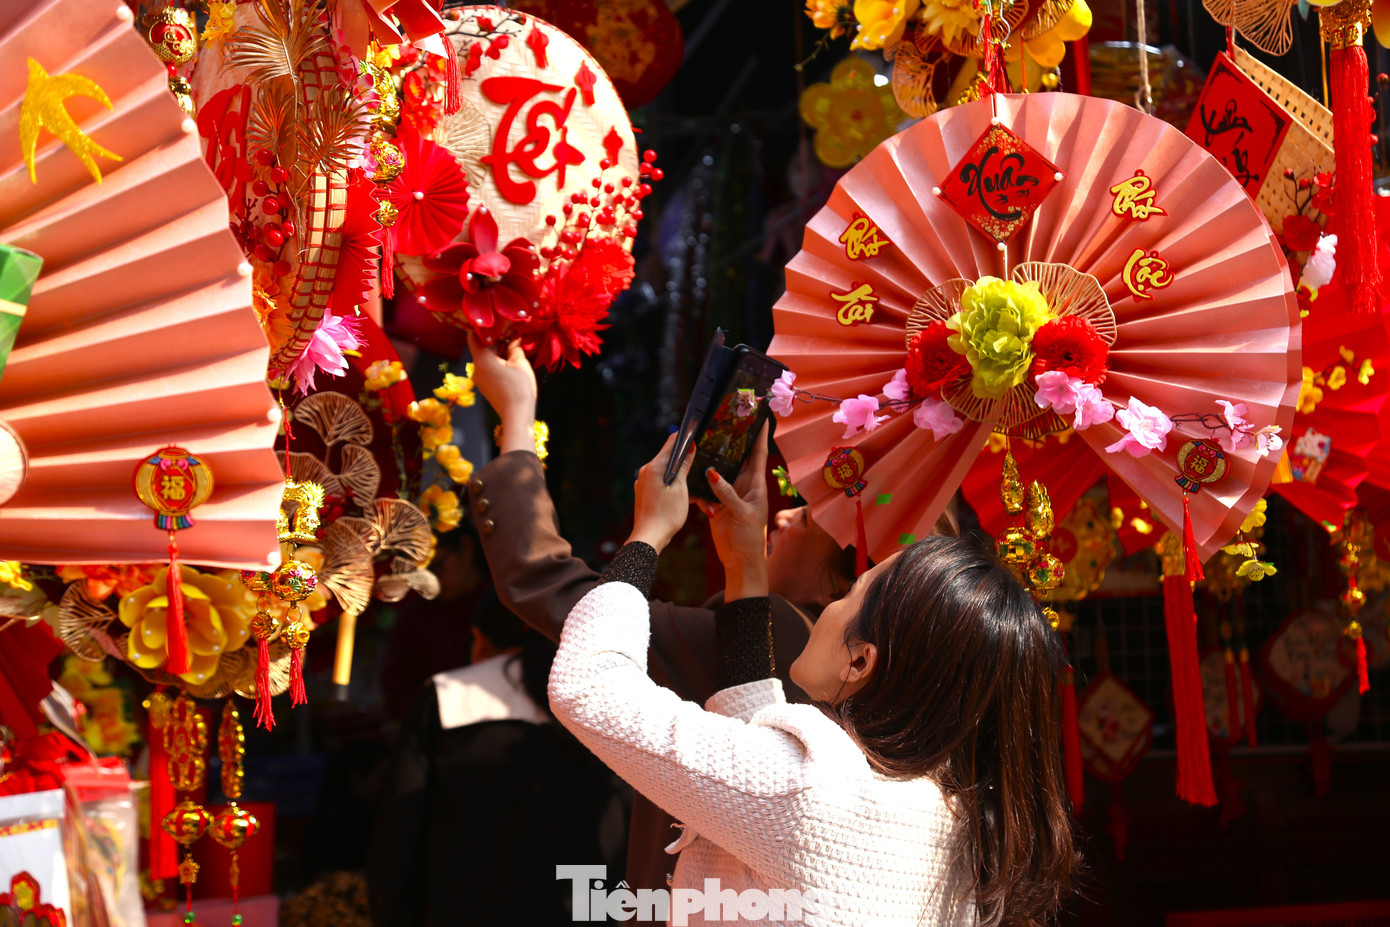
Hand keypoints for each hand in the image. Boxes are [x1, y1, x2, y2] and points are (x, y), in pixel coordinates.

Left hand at [467, 333, 536, 454]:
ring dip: (496, 352)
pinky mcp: (484, 386)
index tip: (496, 322)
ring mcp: (478, 378)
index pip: (473, 336)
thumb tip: (514, 338)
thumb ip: (514, 347)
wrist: (517, 416)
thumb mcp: (520, 364)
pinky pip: (487, 368)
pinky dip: (496, 362)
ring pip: (485, 358)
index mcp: (481, 359)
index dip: (483, 327)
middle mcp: (475, 368)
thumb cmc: (519, 388)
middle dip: (494, 340)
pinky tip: (510, 363)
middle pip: (480, 347)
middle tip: (511, 333)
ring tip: (513, 348)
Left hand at [628, 433, 694, 554]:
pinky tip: (685, 499)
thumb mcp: (681, 488)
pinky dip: (674, 489)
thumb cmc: (666, 515)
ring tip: (696, 493)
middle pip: (669, 460)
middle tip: (700, 466)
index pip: (670, 444)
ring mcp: (643, 483)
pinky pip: (662, 485)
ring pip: (667, 475)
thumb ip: (684, 467)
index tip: (694, 433)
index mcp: (654, 467)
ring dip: (681, 481)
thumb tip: (689, 447)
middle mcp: (645, 472)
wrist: (649, 538)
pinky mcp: (644, 493)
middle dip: (685, 464)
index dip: (683, 438)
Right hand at [698, 422, 769, 598]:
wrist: (739, 561)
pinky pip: (706, 489)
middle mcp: (743, 485)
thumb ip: (727, 492)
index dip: (760, 434)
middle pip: (737, 456)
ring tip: (701, 443)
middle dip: (732, 439)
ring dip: (711, 460)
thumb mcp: (741, 513)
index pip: (759, 453)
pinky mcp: (717, 503)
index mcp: (755, 484)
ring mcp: (729, 493)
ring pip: (719, 470)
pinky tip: (694, 484)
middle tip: (724, 419)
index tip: (762, 415)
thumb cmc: (749, 538)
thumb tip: (712, 472)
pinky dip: (700, 487)